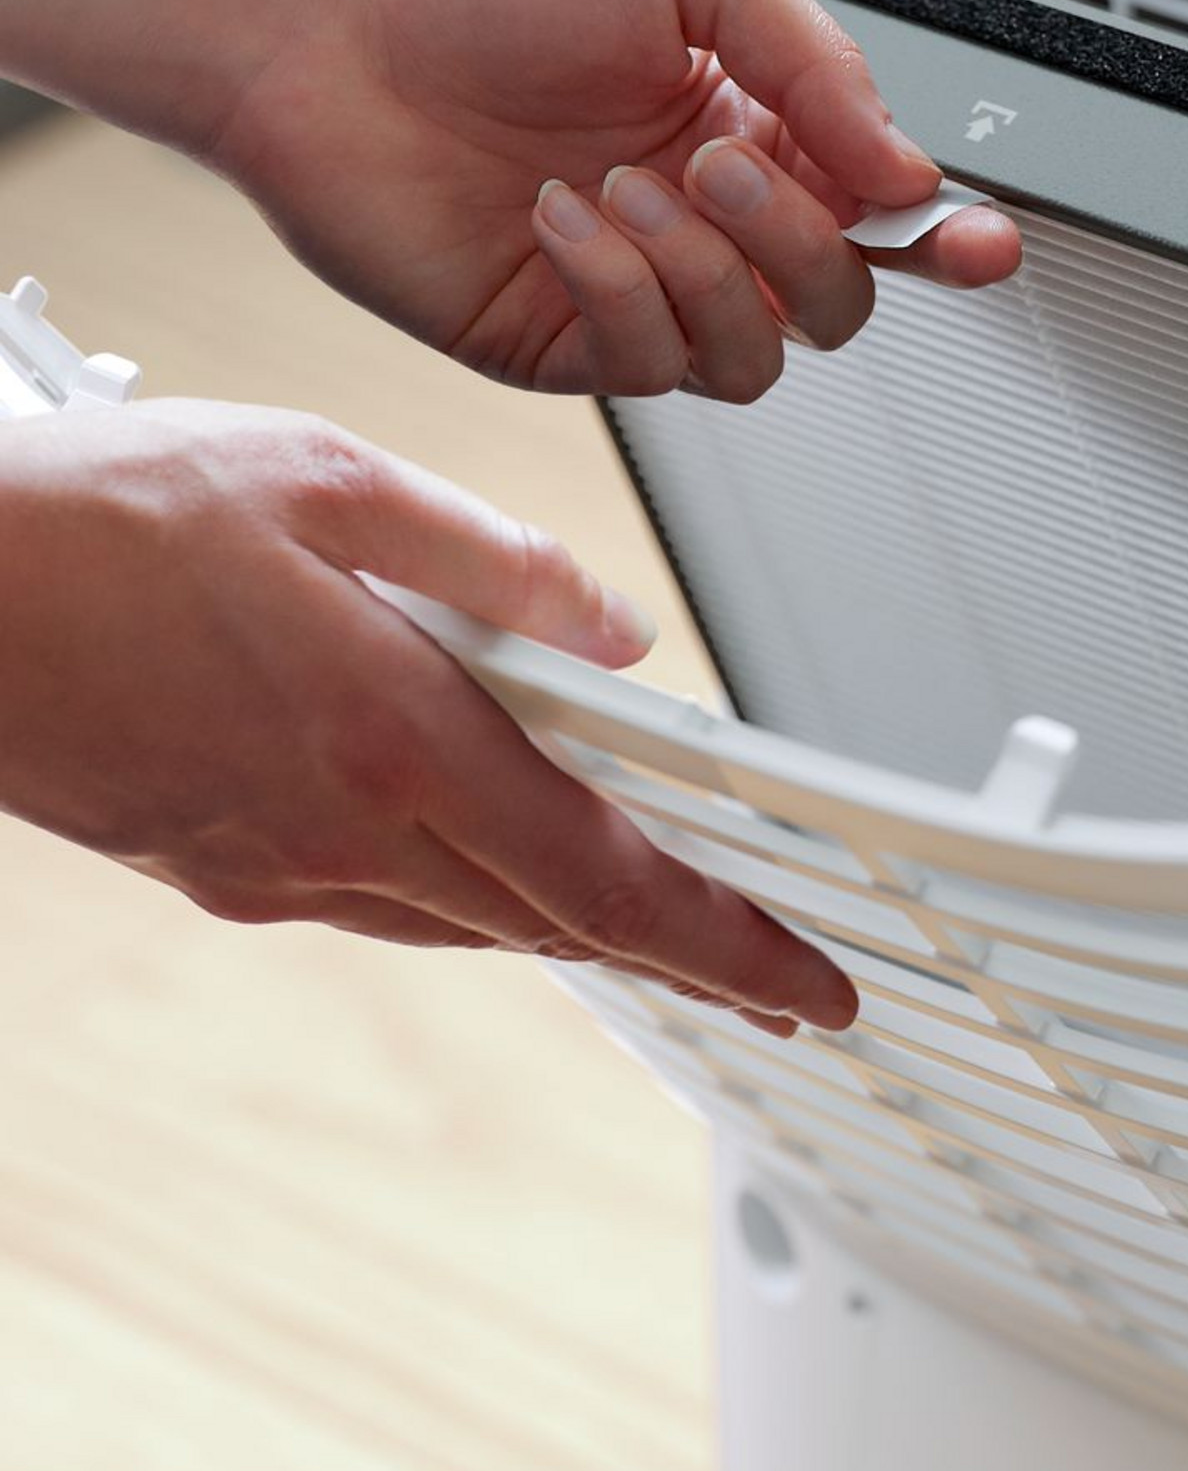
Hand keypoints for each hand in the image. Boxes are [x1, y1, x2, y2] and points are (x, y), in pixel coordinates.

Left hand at [0, 0, 1019, 398]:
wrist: (324, 27)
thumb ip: (812, 59)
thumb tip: (904, 171)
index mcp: (752, 126)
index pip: (878, 210)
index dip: (946, 238)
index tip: (985, 243)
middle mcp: (707, 220)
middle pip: (838, 301)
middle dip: (803, 243)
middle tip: (728, 167)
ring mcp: (640, 291)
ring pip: (761, 355)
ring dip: (710, 273)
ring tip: (631, 186)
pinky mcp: (567, 344)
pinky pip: (655, 368)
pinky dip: (624, 292)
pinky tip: (566, 219)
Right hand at [0, 400, 857, 1035]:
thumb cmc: (97, 518)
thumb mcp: (328, 481)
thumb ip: (496, 560)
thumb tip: (617, 626)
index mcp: (394, 739)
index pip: (605, 880)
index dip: (725, 946)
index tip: (808, 989)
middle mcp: (344, 832)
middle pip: (559, 924)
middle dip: (686, 956)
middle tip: (775, 978)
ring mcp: (276, 869)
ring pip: (478, 921)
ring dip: (587, 927)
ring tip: (675, 926)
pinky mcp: (222, 868)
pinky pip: (391, 903)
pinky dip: (480, 897)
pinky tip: (504, 865)